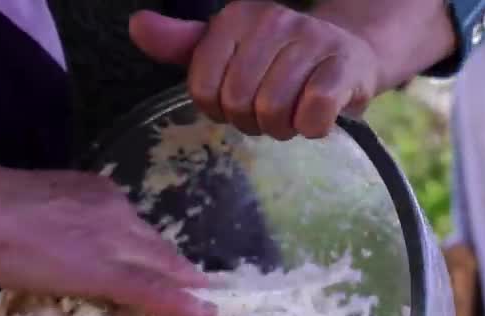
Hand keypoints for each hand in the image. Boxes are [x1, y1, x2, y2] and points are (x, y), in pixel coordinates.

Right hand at [0, 136, 216, 315]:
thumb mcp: (31, 216)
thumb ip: (53, 232)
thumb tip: (54, 251)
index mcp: (95, 195)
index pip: (137, 231)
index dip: (159, 256)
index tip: (178, 273)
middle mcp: (114, 210)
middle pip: (159, 248)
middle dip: (184, 273)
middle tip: (213, 294)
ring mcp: (113, 239)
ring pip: (163, 266)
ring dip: (188, 289)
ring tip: (213, 309)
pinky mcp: (107, 269)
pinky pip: (153, 289)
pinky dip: (181, 304)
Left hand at [130, 2, 379, 139]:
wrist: (347, 53)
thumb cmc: (276, 61)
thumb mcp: (225, 50)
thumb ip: (181, 45)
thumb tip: (137, 25)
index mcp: (234, 18)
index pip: (203, 88)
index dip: (218, 109)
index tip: (238, 100)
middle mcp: (272, 20)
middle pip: (237, 103)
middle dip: (251, 121)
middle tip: (269, 110)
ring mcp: (311, 40)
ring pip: (273, 111)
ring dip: (282, 128)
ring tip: (292, 112)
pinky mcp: (343, 65)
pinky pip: (313, 115)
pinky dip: (311, 128)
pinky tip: (316, 115)